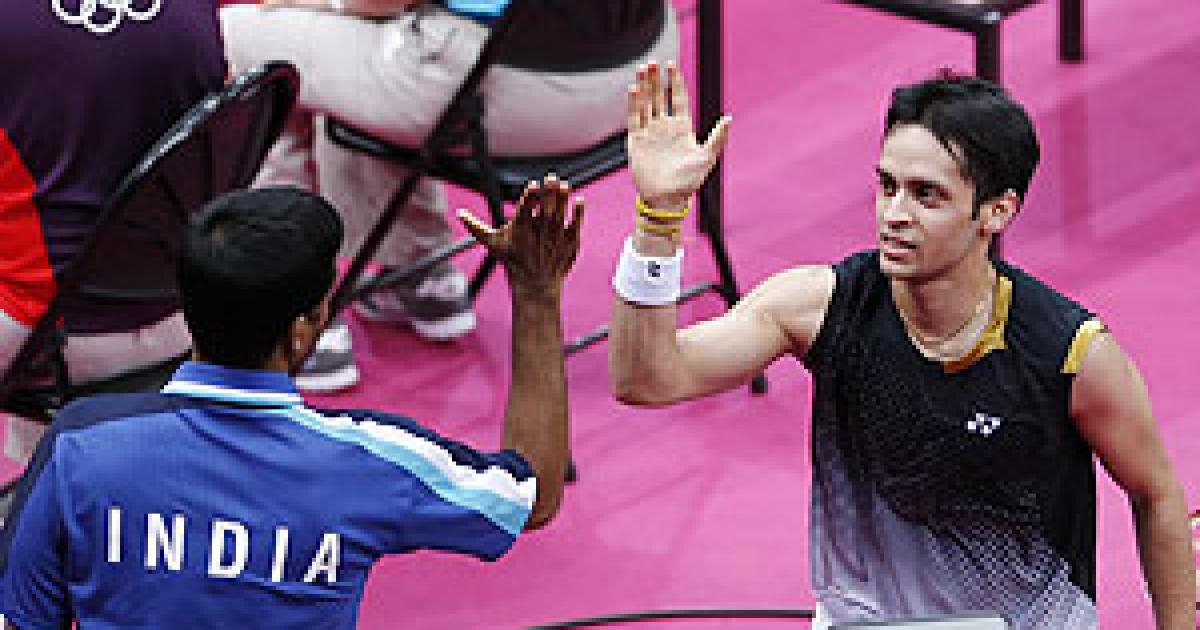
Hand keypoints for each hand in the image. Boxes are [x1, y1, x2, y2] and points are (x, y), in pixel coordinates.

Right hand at [457, 175, 583, 300]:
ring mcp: (555, 237)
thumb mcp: (492, 243)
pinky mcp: (569, 242)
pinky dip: (577, 213)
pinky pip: (574, 225)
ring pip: (560, 214)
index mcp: (521, 227)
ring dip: (562, 199)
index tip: (534, 184)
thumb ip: (476, 227)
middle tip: (552, 178)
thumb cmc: (512, 260)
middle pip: (545, 209)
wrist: (535, 284)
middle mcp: (539, 231)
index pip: (526, 208)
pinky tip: (579, 200)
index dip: (531, 196)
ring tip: (564, 185)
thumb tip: (458, 214)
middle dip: (549, 193)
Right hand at [627, 61, 731, 208]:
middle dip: (656, 79)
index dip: (674, 82)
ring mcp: (650, 133)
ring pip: (646, 103)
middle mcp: (665, 128)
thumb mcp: (707, 157)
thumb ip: (717, 137)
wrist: (667, 199)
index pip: (677, 99)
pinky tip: (633, 89)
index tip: (671, 65)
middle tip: (652, 62)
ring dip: (644, 86)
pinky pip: (634, 118)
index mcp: (682, 128)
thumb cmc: (689, 181)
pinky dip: (633, 103)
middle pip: (659, 97)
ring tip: (641, 68)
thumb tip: (729, 118)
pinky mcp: (636, 141)